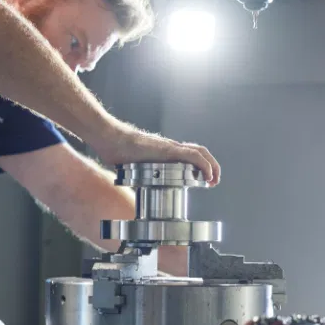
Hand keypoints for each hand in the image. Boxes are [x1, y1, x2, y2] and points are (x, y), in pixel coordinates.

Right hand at [91, 123, 220, 185]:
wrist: (110, 139)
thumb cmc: (116, 150)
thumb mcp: (131, 166)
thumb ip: (136, 173)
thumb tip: (131, 185)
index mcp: (164, 152)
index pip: (190, 155)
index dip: (201, 166)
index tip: (204, 180)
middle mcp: (170, 148)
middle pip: (200, 152)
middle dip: (212, 167)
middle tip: (213, 181)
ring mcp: (170, 148)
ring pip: (201, 152)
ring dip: (212, 166)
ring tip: (214, 180)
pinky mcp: (168, 150)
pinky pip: (193, 156)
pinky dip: (204, 166)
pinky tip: (207, 176)